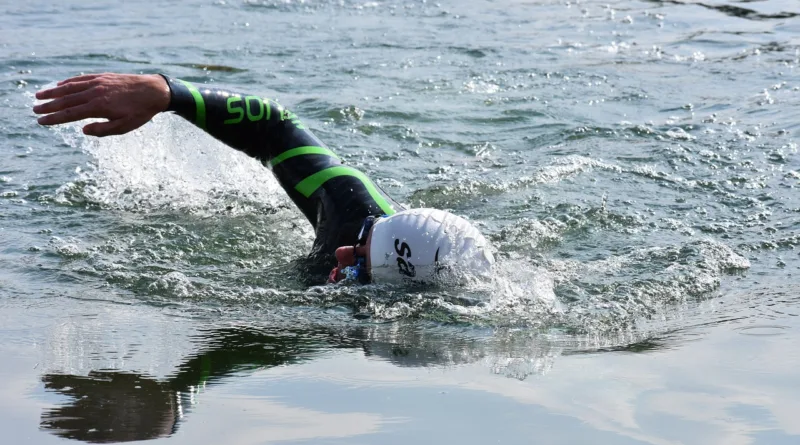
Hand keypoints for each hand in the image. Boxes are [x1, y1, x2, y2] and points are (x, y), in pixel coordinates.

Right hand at [33, 73, 170, 136]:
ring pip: (70, 87)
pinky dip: (68, 82)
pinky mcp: (103, 76)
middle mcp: (95, 93)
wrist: (155, 91)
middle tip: (34, 110)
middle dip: (49, 105)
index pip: (70, 114)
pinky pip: (81, 79)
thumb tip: (83, 130)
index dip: (54, 118)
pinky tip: (60, 85)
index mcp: (99, 107)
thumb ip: (103, 130)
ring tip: (39, 96)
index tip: (41, 121)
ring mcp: (98, 82)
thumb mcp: (124, 127)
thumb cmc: (140, 112)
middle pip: (66, 100)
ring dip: (53, 92)